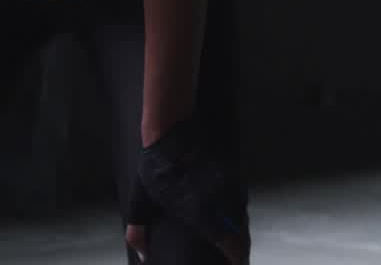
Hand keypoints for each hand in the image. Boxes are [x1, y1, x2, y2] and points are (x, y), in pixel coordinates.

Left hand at [125, 117, 249, 263]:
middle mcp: (219, 202)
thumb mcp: (141, 200)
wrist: (171, 129)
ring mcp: (227, 186)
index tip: (236, 264)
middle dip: (241, 249)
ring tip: (235, 241)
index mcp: (200, 213)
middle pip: (241, 233)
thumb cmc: (155, 165)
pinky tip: (232, 216)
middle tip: (237, 258)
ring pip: (242, 215)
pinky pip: (240, 198)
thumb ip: (139, 231)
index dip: (236, 258)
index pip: (230, 242)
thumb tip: (141, 255)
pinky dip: (238, 211)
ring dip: (240, 230)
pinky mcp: (230, 172)